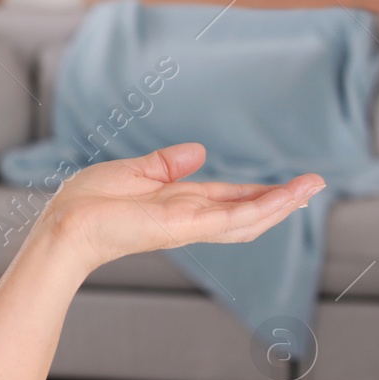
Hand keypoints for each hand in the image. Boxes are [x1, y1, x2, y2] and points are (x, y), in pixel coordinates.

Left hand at [36, 142, 325, 276]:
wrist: (66, 224)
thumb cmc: (86, 202)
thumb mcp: (133, 172)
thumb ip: (167, 164)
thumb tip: (199, 152)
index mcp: (177, 203)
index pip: (226, 198)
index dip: (256, 192)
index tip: (285, 185)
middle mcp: (188, 217)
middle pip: (245, 210)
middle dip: (279, 200)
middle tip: (312, 186)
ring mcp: (190, 224)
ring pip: (247, 216)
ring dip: (281, 203)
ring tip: (311, 187)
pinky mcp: (186, 227)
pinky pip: (232, 217)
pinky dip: (262, 208)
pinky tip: (287, 198)